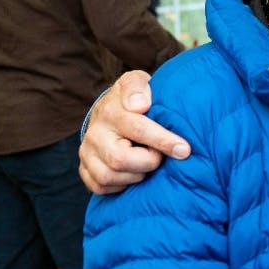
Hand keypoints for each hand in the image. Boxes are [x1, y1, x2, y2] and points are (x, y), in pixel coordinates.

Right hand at [78, 70, 190, 194]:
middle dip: (148, 162)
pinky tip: (133, 173)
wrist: (109, 110)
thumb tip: (140, 105)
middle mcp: (95, 133)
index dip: (163, 141)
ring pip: (108, 177)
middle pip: (119, 160)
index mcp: (110, 111)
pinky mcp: (84, 169)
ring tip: (147, 163)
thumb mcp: (137, 81)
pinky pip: (100, 187)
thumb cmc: (132, 97)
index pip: (137, 129)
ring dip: (135, 175)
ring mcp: (86, 153)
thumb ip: (138, 87)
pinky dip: (120, 185)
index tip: (184, 149)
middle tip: (160, 156)